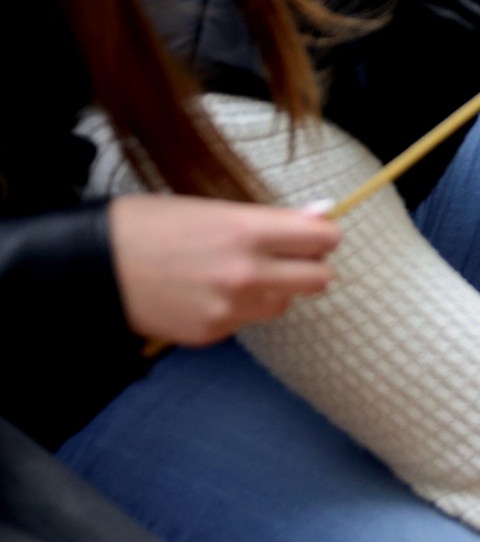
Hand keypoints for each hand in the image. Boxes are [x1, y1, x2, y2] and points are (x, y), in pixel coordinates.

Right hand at [108, 195, 340, 345]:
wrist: (93, 264)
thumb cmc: (149, 225)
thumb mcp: (212, 208)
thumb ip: (273, 218)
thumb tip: (323, 213)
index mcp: (249, 231)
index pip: (324, 239)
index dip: (321, 237)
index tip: (311, 237)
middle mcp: (247, 273)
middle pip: (320, 279)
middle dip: (307, 268)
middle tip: (284, 260)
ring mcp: (231, 307)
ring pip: (283, 305)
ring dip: (271, 292)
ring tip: (232, 275)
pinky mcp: (212, 332)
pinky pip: (245, 321)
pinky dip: (235, 310)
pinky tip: (204, 293)